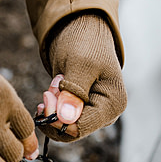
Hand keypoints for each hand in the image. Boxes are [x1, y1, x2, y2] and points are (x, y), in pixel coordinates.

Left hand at [43, 13, 125, 141]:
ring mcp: (95, 114)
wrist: (83, 30)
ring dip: (53, 107)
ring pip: (65, 127)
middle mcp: (107, 114)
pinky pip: (63, 120)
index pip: (80, 128)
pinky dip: (53, 107)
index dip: (58, 118)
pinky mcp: (83, 111)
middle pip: (72, 131)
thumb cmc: (85, 43)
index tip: (46, 95)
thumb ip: (73, 92)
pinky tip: (53, 90)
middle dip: (55, 111)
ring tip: (54, 84)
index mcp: (113, 104)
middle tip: (50, 87)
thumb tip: (67, 119)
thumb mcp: (78, 64)